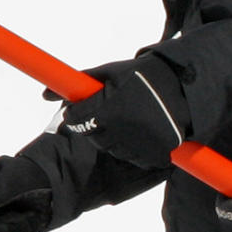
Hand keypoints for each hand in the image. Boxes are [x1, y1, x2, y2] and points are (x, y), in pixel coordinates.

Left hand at [59, 53, 190, 169]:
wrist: (186, 86)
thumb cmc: (144, 76)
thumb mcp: (111, 72)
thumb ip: (80, 82)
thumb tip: (45, 95)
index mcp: (107, 108)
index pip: (75, 118)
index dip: (79, 112)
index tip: (88, 106)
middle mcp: (120, 130)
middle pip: (92, 137)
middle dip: (97, 125)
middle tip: (113, 111)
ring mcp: (138, 145)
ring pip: (112, 149)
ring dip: (115, 138)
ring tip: (131, 118)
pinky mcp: (155, 155)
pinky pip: (134, 158)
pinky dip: (135, 149)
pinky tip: (143, 131)